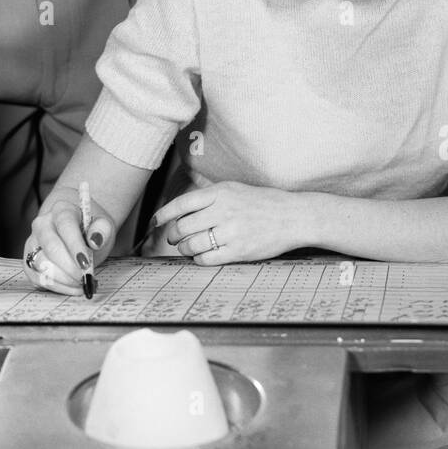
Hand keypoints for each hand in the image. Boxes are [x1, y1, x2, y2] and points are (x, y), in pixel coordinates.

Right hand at [23, 188, 116, 294]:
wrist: (78, 234)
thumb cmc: (91, 230)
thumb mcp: (103, 226)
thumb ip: (103, 230)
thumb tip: (95, 240)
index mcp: (61, 210)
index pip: (65, 225)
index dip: (75, 245)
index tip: (86, 263)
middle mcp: (42, 224)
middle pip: (51, 246)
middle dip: (69, 266)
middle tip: (85, 278)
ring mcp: (32, 243)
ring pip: (41, 263)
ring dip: (63, 278)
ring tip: (81, 282)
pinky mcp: (29, 261)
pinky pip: (38, 278)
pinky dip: (57, 286)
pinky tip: (72, 287)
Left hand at [152, 179, 298, 264]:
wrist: (292, 216)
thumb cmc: (262, 203)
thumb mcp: (234, 189)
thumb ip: (209, 197)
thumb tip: (180, 210)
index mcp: (220, 193)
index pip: (182, 204)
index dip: (163, 214)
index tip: (155, 222)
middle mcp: (223, 210)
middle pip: (182, 227)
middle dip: (174, 235)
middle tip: (175, 238)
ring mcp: (231, 232)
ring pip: (191, 245)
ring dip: (185, 249)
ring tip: (188, 247)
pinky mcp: (238, 251)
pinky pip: (206, 259)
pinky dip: (199, 259)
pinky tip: (202, 255)